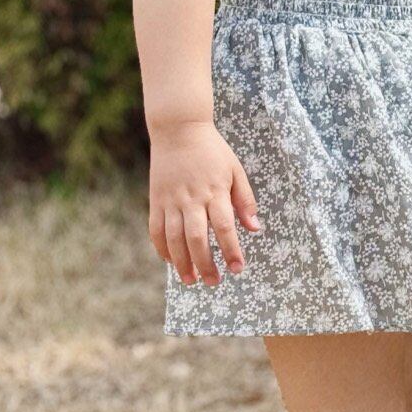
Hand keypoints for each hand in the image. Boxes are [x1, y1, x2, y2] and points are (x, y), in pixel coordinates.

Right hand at [148, 119, 260, 285]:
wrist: (179, 129)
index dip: (231, 251)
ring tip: (191, 279)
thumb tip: (255, 228)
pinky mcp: (156, 200)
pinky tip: (171, 261)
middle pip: (198, 239)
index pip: (225, 228)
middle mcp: (191, 199)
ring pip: (174, 239)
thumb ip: (244, 200)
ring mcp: (171, 200)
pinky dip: (162, 248)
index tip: (237, 269)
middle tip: (214, 282)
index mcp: (215, 192)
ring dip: (182, 262)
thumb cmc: (212, 151)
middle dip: (206, 264)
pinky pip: (156, 230)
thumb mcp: (235, 170)